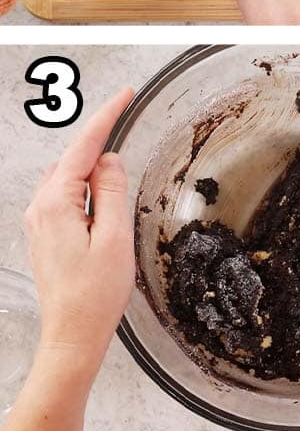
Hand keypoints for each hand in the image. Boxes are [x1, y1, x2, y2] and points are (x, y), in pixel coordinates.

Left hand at [24, 89, 135, 372]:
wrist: (73, 334)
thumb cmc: (95, 294)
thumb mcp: (115, 237)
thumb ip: (112, 192)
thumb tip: (110, 161)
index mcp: (56, 205)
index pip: (83, 149)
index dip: (106, 118)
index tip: (124, 96)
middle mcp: (41, 209)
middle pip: (72, 159)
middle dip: (99, 140)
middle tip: (127, 120)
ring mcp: (40, 223)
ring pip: (68, 178)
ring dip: (93, 167)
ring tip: (121, 166)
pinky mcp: (47, 235)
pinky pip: (67, 196)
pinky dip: (87, 186)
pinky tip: (104, 195)